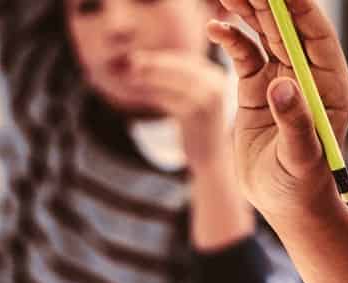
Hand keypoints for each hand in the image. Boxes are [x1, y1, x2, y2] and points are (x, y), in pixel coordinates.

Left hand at [128, 51, 232, 170]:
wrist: (212, 160)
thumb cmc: (196, 132)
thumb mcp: (190, 103)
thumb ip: (177, 84)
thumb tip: (146, 65)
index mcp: (216, 79)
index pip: (187, 61)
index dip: (163, 58)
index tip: (140, 57)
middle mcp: (216, 85)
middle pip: (181, 67)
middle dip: (155, 62)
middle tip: (132, 60)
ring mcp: (209, 99)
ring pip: (174, 81)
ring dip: (151, 76)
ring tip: (131, 74)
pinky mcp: (198, 113)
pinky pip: (170, 98)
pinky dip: (153, 93)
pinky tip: (138, 91)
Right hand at [207, 0, 347, 223]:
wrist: (286, 205)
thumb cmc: (303, 186)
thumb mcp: (302, 158)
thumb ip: (295, 122)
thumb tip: (281, 87)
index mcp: (330, 85)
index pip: (316, 35)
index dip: (300, 8)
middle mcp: (308, 76)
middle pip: (287, 26)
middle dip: (267, 1)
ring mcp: (281, 79)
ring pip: (265, 34)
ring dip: (247, 11)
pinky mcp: (257, 89)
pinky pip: (244, 54)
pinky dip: (230, 39)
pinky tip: (215, 28)